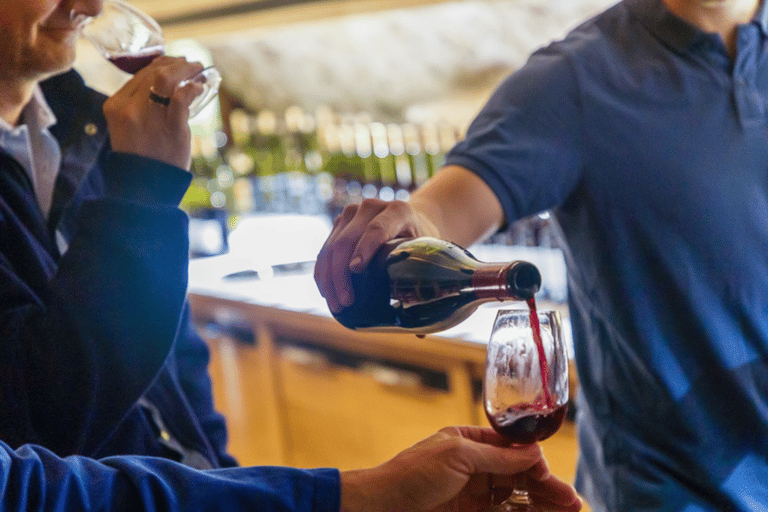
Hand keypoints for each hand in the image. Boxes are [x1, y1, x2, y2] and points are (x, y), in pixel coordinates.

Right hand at [103, 56, 204, 169]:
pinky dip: (193, 88)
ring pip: (166, 79)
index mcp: (115, 105)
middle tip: (191, 64)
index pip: (139, 74)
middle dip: (176, 63)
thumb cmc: (142, 155)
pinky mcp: (171, 129)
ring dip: (186, 69)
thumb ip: (139, 104)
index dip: (161, 63)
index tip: (175, 62)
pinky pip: (182, 98)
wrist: (144, 188)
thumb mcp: (128, 126)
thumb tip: (166, 82)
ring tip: (198, 70)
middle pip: (153, 72)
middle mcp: (128, 108)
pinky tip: (199, 87)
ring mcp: (149, 118)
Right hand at [314, 197, 439, 312]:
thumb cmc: (424, 243)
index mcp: (399, 211)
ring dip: (329, 277)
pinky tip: (326, 292)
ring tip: (336, 304)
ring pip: (332, 245)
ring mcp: (352, 213)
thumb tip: (421, 333)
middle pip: (348, 240)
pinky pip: (325, 248)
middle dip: (342, 274)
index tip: (356, 270)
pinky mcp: (339, 222)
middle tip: (345, 303)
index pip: (377, 229)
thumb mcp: (430, 255)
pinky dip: (323, 272)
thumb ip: (427, 287)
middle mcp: (372, 207)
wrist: (414, 219)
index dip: (365, 249)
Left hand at [340, 426, 581, 511]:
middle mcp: (474, 467)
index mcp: (469, 442)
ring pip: (516, 498)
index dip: (534, 463)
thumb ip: (496, 456)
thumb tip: (532, 452)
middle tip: (572, 502)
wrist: (382, 506)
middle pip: (518, 476)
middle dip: (546, 487)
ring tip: (568, 510)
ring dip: (541, 504)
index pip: (511, 450)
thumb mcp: (457, 455)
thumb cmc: (412, 474)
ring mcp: (473, 493)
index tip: (551, 478)